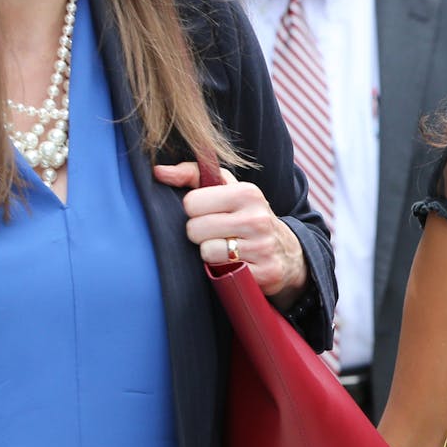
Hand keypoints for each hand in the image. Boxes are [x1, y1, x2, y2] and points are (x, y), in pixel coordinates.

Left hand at [154, 161, 307, 302]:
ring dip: (211, 254)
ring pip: (206, 252)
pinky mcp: (264, 273)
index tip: (209, 214)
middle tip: (216, 234)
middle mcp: (257, 218)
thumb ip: (192, 175)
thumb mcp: (228, 190)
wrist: (288, 253)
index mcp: (247, 192)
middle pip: (195, 229)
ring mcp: (262, 247)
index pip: (191, 202)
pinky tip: (236, 265)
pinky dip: (224, 271)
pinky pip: (222, 274)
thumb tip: (158, 171)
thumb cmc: (247, 216)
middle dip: (200, 234)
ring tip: (225, 250)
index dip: (195, 212)